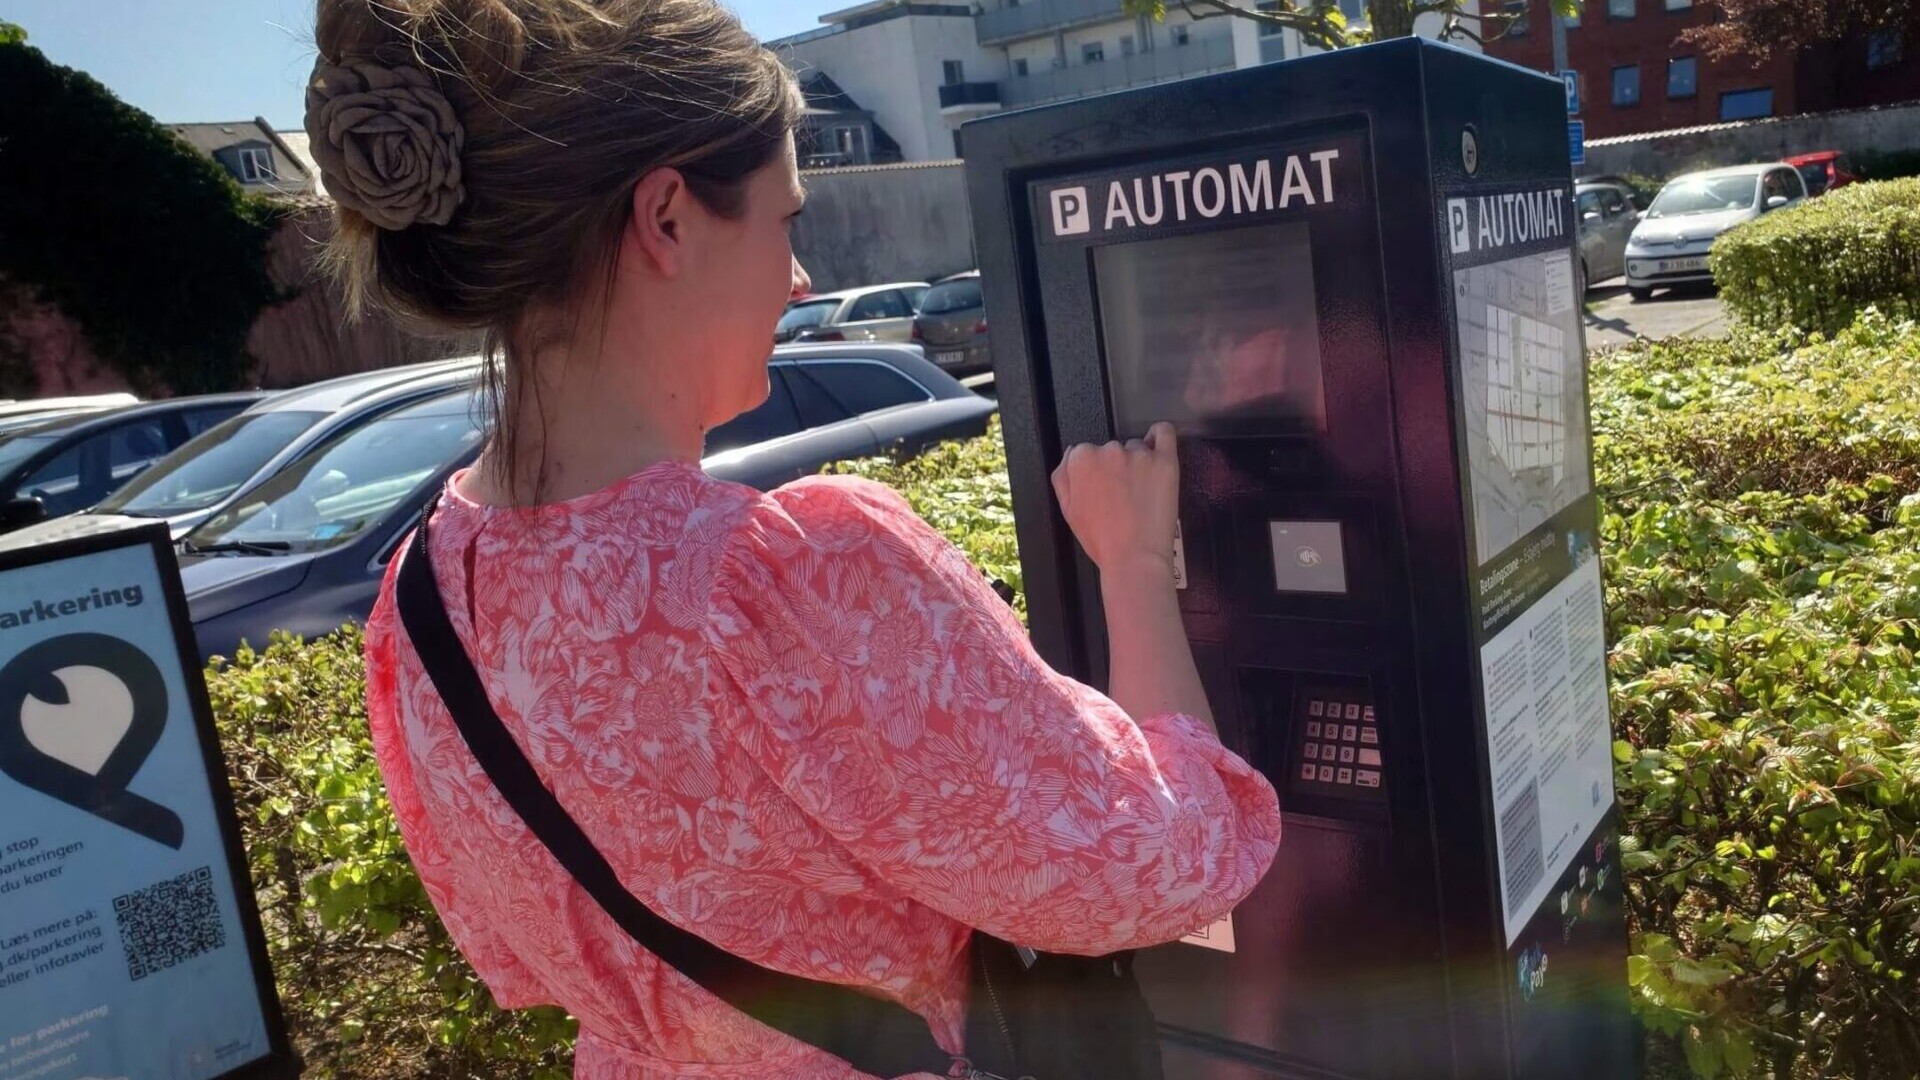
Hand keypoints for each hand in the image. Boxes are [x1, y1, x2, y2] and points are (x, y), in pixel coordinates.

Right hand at [1051, 422, 1179, 576]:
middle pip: (1111, 448)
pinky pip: (1164, 433)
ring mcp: (1139, 454)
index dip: (1094, 472)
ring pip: (1136, 447)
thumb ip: (1063, 477)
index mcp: (1081, 460)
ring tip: (1141, 491)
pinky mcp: (1164, 460)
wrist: (1134, 558)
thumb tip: (1070, 454)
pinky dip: (1160, 435)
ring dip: (1138, 462)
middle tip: (1122, 494)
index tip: (1102, 487)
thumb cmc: (1102, 539)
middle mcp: (1108, 450)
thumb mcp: (1068, 510)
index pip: (1086, 452)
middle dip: (1115, 467)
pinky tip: (1156, 445)